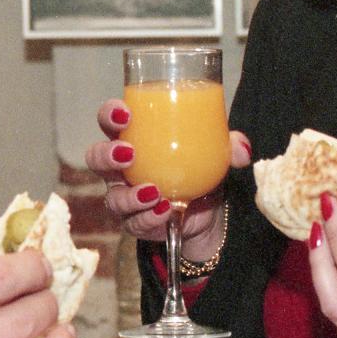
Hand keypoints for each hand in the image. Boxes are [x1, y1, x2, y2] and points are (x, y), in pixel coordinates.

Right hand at [85, 98, 252, 261]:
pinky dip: (150, 217)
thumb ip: (228, 146)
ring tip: (153, 191)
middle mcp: (122, 168)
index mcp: (134, 139)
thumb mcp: (215, 153)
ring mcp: (126, 197)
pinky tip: (165, 210)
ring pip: (113, 197)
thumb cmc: (199, 169)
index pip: (110, 122)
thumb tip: (241, 149)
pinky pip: (135, 223)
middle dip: (106, 155)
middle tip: (128, 153)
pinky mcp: (136, 223)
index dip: (109, 115)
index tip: (125, 114)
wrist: (208, 214)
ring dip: (130, 195)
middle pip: (96, 158)